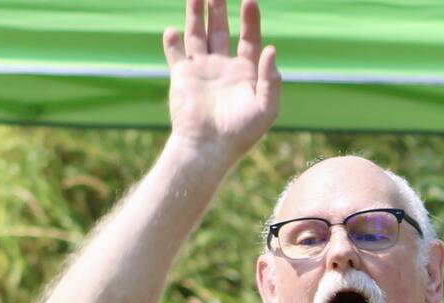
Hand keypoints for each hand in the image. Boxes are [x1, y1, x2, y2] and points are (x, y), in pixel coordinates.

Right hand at [163, 0, 279, 158]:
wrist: (210, 147)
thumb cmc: (242, 132)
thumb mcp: (266, 107)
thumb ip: (270, 79)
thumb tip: (271, 48)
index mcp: (245, 73)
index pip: (249, 39)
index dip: (250, 20)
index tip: (250, 0)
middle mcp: (223, 67)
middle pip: (221, 30)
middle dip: (220, 8)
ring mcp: (201, 70)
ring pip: (197, 34)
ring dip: (196, 14)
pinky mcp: (182, 77)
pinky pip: (176, 54)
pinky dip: (172, 42)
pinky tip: (172, 30)